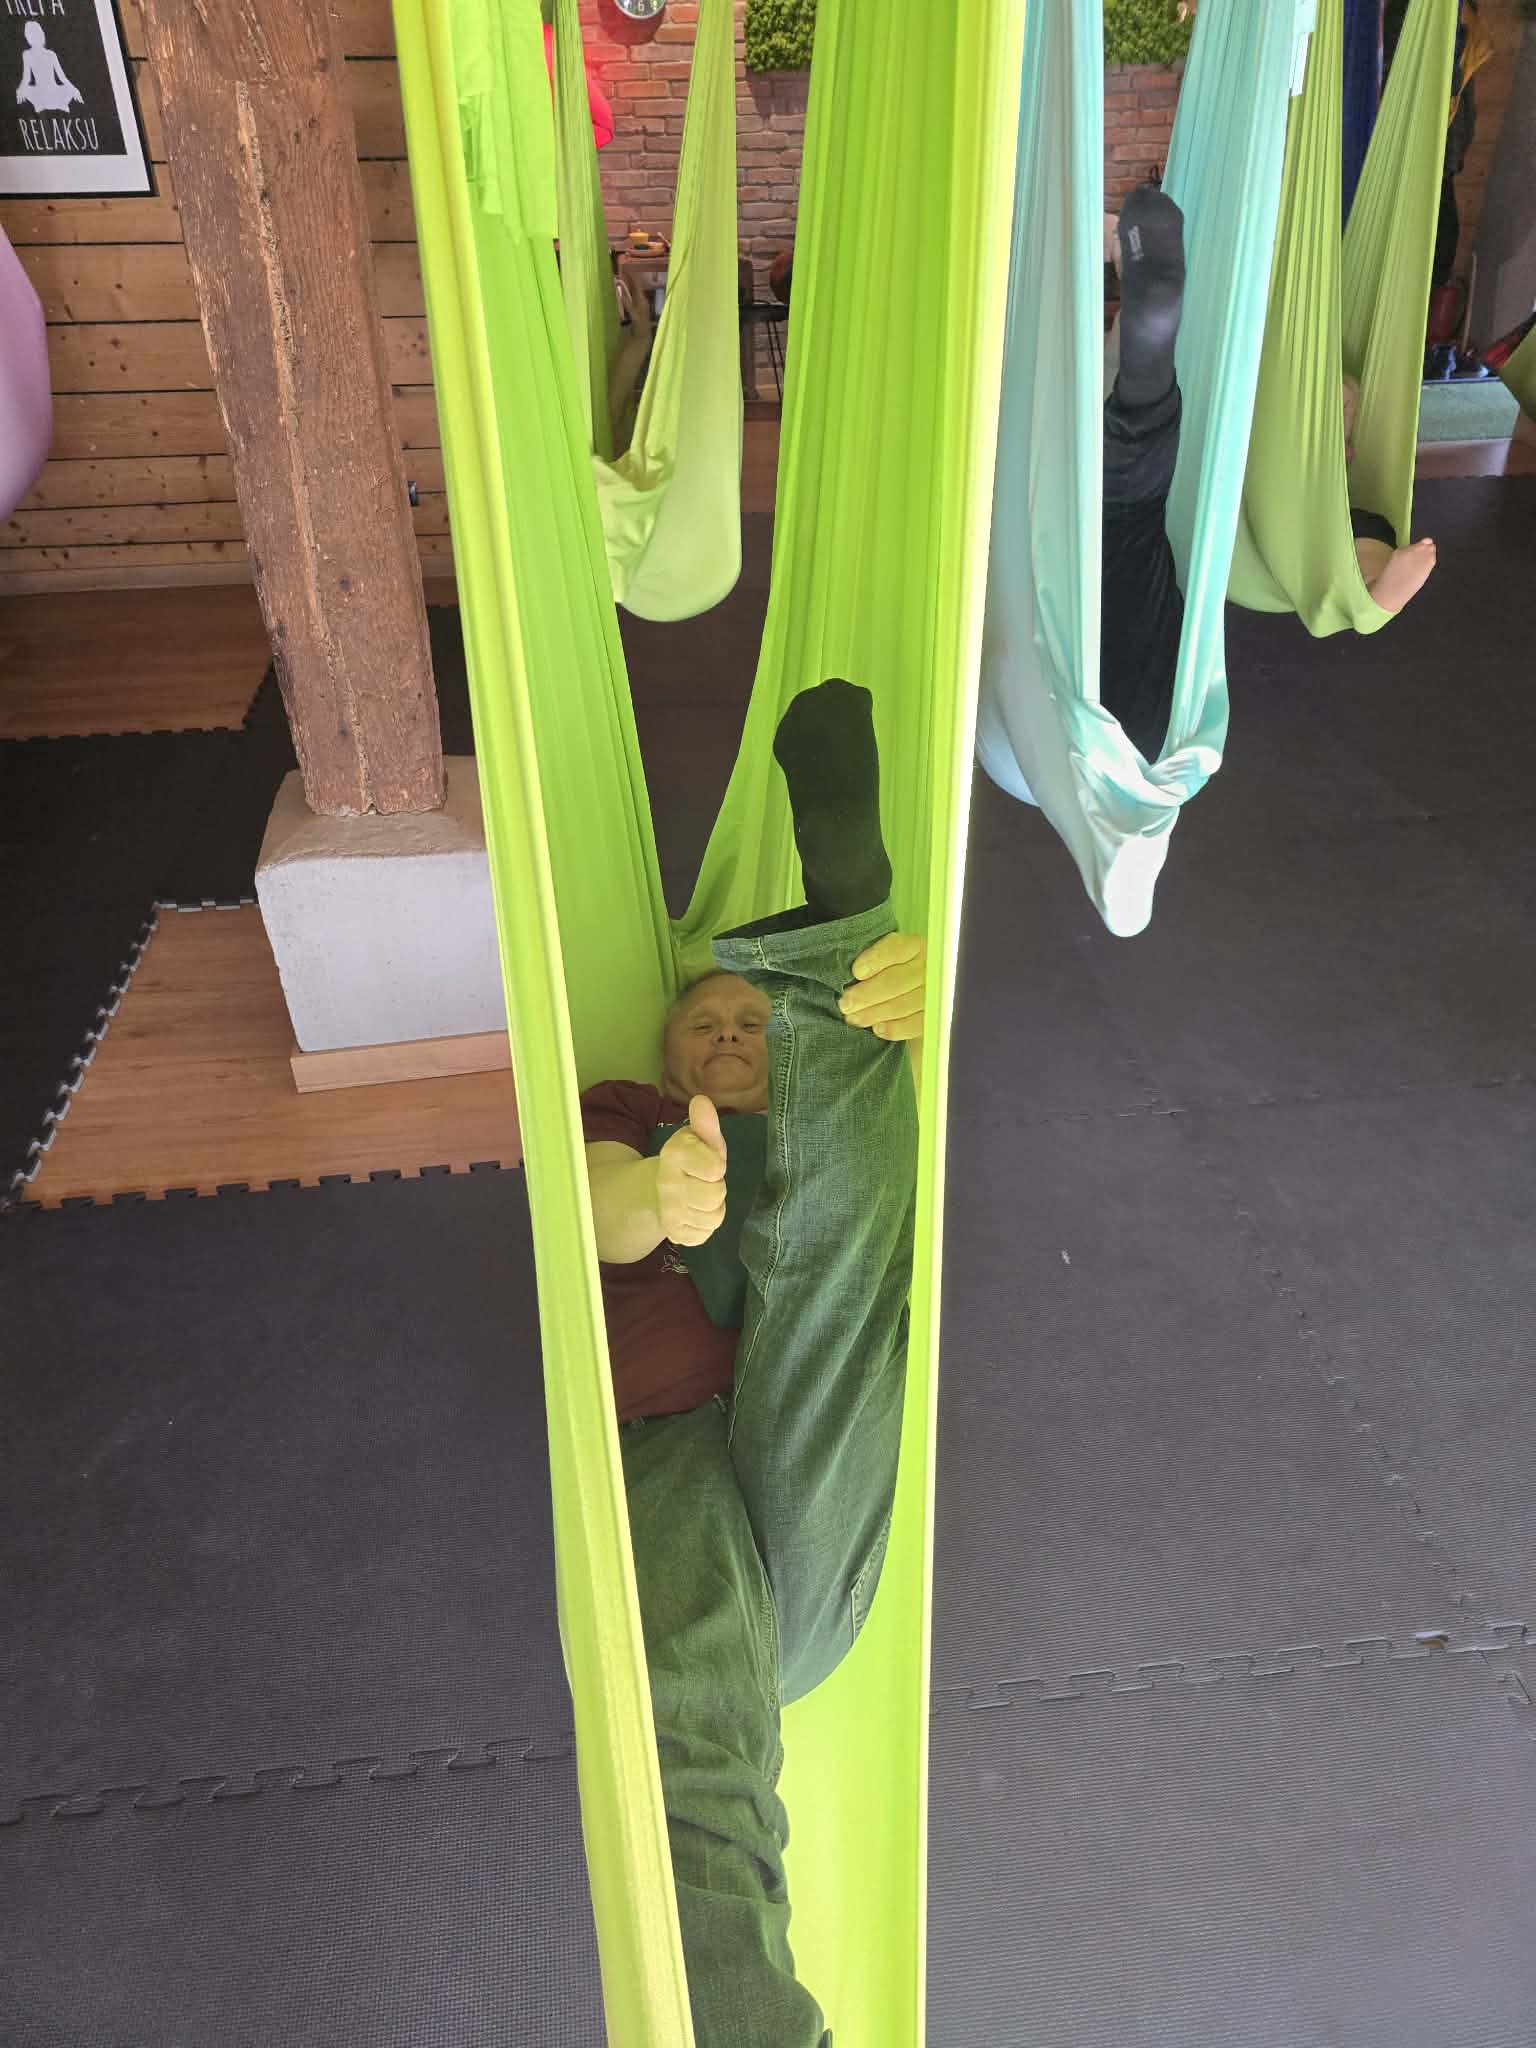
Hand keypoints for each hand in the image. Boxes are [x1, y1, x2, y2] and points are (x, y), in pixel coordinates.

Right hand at [654, 1093, 727, 1245]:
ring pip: (713, 1218)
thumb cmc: (693, 1159)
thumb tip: (701, 1100)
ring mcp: (669, 1212)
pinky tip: (696, 1213)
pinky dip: (706, 1226)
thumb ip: (705, 1123)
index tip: (708, 1162)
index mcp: (673, 1154)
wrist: (662, 1189)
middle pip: (715, 1195)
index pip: (714, 1169)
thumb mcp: (701, 1139)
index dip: (716, 1165)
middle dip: (717, 1188)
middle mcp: (666, 1184)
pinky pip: (705, 1234)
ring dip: (714, 1208)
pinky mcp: (675, 1234)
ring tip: (702, 1197)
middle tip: (706, 1182)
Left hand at [838, 931, 926, 1041]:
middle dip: (867, 995)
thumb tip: (850, 974)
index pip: (896, 949)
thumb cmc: (889, 974)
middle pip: (896, 981)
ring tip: (853, 1018)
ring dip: (874, 1013)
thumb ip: (871, 963)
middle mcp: (928, 968)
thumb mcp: (882, 961)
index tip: (856, 972)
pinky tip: (877, 1029)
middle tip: (845, 1004)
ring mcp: (934, 993)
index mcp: (914, 947)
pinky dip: (896, 1028)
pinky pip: (916, 1024)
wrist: (912, 993)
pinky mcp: (934, 1017)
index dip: (875, 960)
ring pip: (903, 1005)